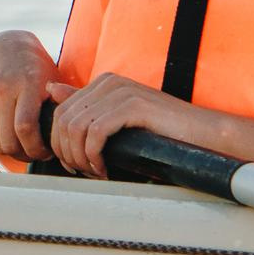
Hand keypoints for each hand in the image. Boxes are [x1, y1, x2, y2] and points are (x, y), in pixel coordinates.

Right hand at [0, 30, 60, 160]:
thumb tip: (64, 139)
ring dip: (10, 150)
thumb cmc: (35, 66)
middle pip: (9, 140)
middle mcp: (1, 89)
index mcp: (26, 84)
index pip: (26, 129)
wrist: (4, 44)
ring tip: (22, 145)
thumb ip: (59, 105)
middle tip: (34, 153)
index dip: (36, 149)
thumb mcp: (52, 80)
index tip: (45, 152)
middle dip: (25, 154)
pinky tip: (7, 136)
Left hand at [43, 73, 193, 178]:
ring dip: (80, 157)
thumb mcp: (119, 119)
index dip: (60, 144)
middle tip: (83, 172)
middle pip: (64, 120)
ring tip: (95, 172)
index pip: (61, 113)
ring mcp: (122, 91)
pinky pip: (96, 132)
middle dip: (67, 152)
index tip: (75, 165)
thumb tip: (50, 90)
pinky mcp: (133, 105)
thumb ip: (86, 106)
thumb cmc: (162, 132)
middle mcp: (109, 82)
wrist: (203, 134)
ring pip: (76, 127)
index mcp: (103, 83)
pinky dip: (94, 156)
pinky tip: (105, 169)